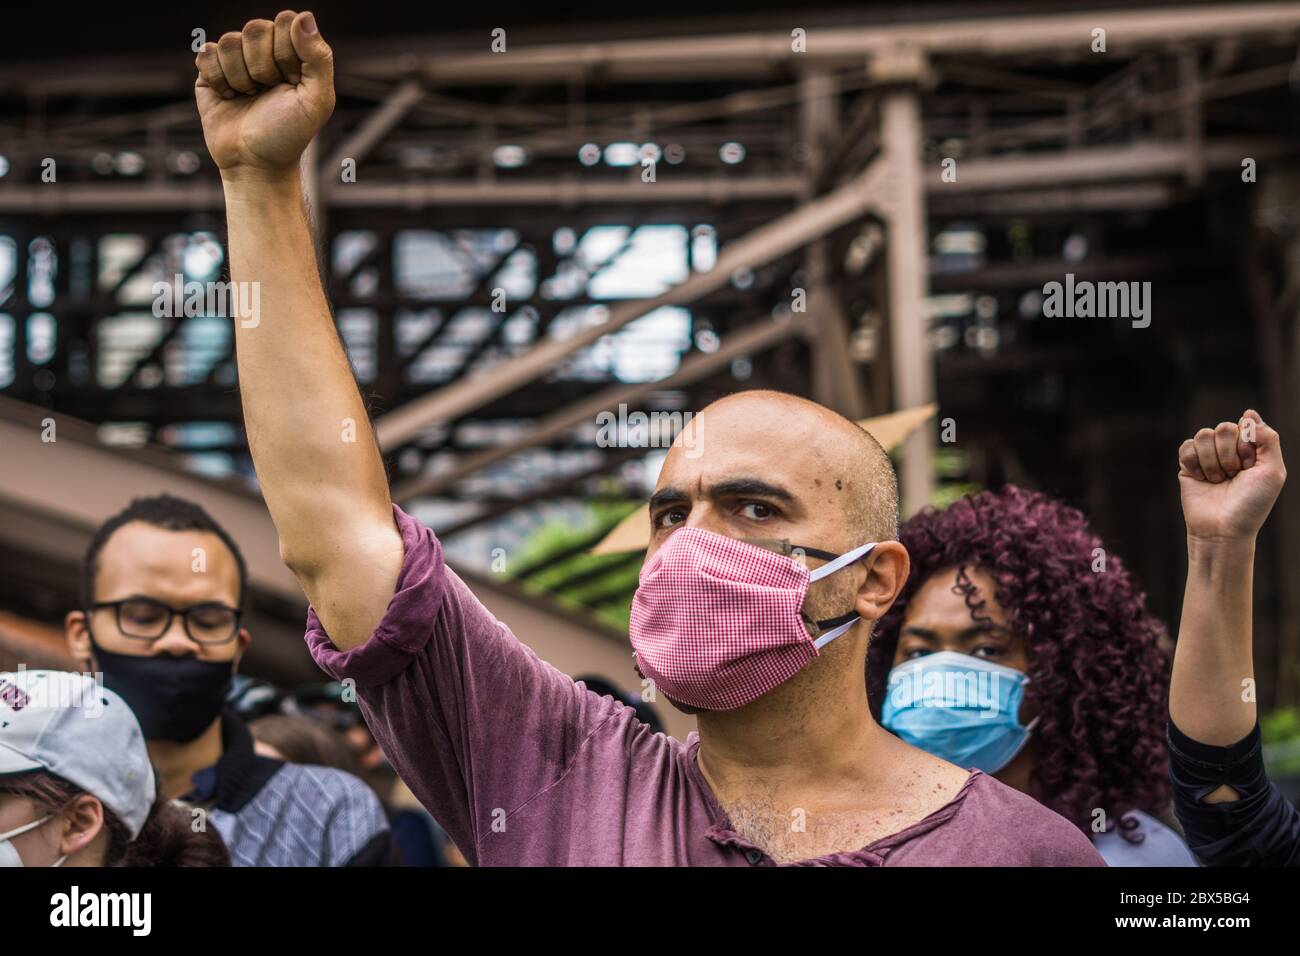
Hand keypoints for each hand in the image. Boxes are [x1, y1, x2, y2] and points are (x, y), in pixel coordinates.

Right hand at [194, 11, 334, 178]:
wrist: (255, 163)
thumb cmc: (290, 134)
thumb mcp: (316, 100)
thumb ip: (318, 58)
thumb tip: (304, 16)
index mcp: (294, 52)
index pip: (286, 21)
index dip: (286, 52)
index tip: (290, 81)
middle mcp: (265, 51)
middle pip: (255, 28)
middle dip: (263, 67)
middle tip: (268, 92)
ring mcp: (236, 60)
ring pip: (229, 41)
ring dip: (240, 77)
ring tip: (249, 98)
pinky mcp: (210, 71)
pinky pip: (206, 54)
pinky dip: (218, 80)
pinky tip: (229, 98)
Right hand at [1178, 409, 1285, 542]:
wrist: (1223, 529)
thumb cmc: (1251, 504)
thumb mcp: (1273, 471)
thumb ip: (1268, 439)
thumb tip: (1249, 413)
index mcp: (1251, 449)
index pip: (1244, 425)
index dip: (1247, 446)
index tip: (1250, 467)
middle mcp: (1229, 450)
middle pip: (1223, 428)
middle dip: (1229, 455)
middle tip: (1233, 475)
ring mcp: (1207, 456)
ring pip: (1203, 435)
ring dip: (1212, 462)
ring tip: (1218, 481)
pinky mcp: (1187, 465)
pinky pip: (1186, 447)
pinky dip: (1194, 464)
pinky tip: (1201, 479)